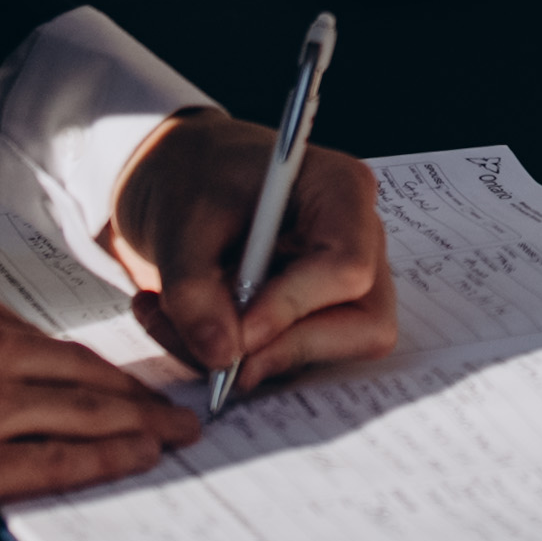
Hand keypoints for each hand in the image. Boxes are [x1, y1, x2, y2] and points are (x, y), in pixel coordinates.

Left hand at [103, 111, 399, 396]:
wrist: (177, 181)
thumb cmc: (190, 180)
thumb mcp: (177, 224)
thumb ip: (193, 290)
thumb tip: (222, 356)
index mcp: (341, 192)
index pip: (347, 267)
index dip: (294, 308)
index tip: (237, 333)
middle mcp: (361, 240)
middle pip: (364, 324)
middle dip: (285, 348)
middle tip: (216, 352)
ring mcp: (347, 283)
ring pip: (329, 352)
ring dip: (251, 356)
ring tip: (182, 321)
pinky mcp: (319, 316)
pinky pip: (296, 360)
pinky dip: (236, 357)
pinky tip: (190, 322)